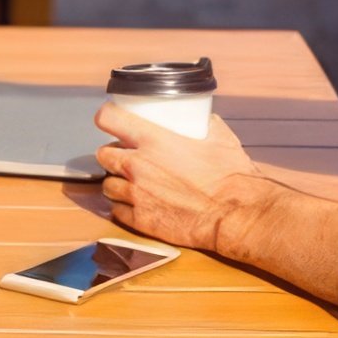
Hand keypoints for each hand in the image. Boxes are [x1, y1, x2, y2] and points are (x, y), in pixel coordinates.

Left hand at [94, 105, 269, 253]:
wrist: (234, 213)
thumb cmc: (229, 175)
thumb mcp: (219, 136)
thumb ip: (203, 124)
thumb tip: (201, 118)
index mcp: (153, 139)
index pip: (109, 118)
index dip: (107, 116)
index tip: (110, 119)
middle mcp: (137, 165)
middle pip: (103, 154)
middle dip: (112, 154)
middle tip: (125, 156)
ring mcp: (136, 194)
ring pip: (107, 185)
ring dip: (117, 182)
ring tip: (131, 183)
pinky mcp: (141, 220)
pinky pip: (117, 212)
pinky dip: (124, 207)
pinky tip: (138, 204)